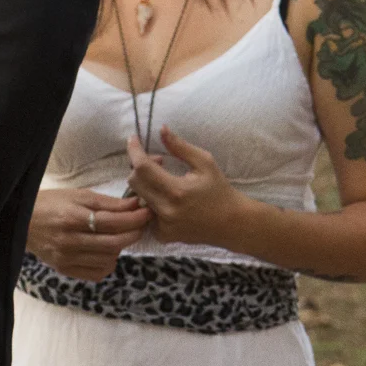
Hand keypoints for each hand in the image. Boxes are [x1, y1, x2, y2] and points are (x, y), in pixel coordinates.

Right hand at [27, 187, 150, 280]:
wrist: (22, 221)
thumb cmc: (51, 203)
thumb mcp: (78, 195)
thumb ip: (107, 203)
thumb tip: (135, 205)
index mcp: (73, 218)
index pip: (112, 222)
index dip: (134, 218)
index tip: (147, 212)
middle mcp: (70, 241)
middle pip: (114, 243)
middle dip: (133, 233)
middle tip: (141, 225)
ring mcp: (67, 258)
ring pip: (108, 259)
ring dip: (121, 247)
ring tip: (119, 235)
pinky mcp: (65, 270)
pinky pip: (97, 273)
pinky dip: (108, 263)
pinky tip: (105, 251)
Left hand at [127, 126, 261, 248]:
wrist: (231, 224)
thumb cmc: (220, 190)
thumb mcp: (205, 163)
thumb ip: (180, 146)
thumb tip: (161, 129)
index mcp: (177, 191)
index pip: (142, 167)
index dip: (134, 151)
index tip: (133, 139)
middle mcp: (166, 210)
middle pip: (134, 182)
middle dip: (140, 167)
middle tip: (159, 162)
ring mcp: (162, 226)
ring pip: (138, 197)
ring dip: (146, 184)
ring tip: (166, 181)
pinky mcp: (162, 235)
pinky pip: (146, 213)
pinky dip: (152, 202)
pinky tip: (168, 199)